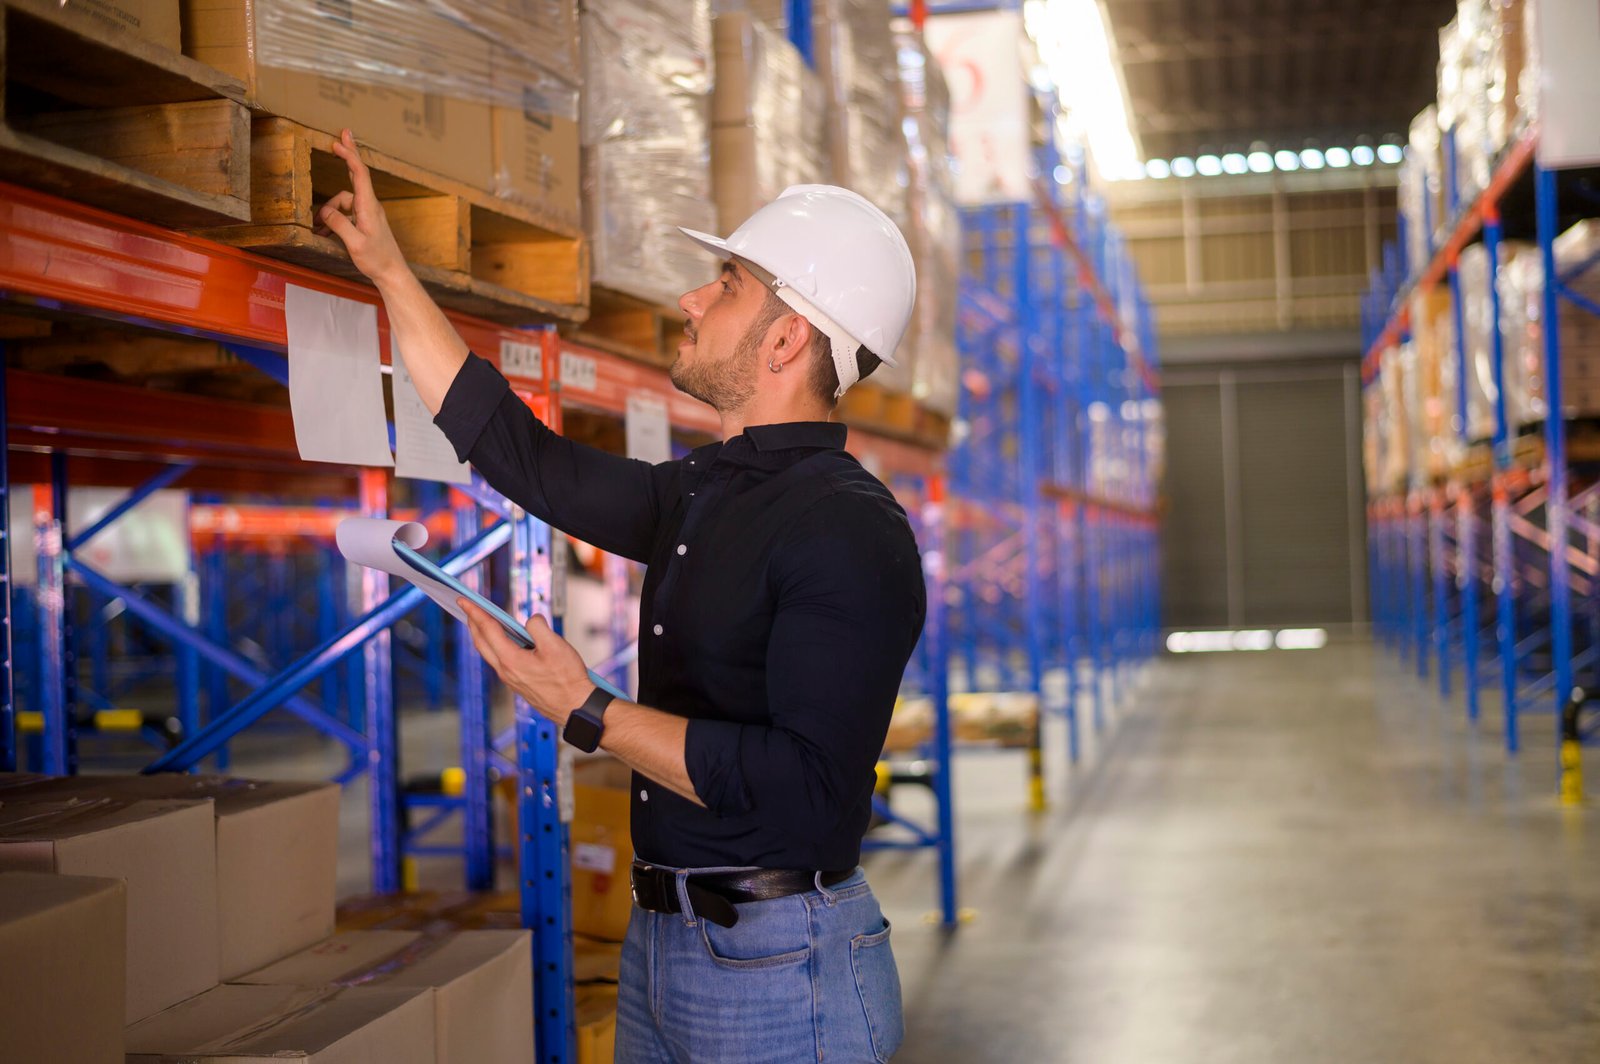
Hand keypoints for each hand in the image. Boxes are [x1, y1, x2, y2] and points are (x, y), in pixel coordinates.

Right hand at [315, 129, 408, 286]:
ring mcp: (367, 214)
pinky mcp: (364, 222)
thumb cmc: (377, 260)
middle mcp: (369, 206)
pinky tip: (324, 234)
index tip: (339, 142)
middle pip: (355, 177)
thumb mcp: (355, 244)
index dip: (350, 156)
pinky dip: (334, 220)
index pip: (360, 174)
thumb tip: (325, 211)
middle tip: (337, 139)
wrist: (392, 274)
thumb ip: (339, 225)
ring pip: (342, 202)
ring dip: (328, 212)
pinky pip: (345, 214)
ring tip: (318, 229)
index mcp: (369, 207)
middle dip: (347, 158)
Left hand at [458, 600, 593, 725]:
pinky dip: (494, 646)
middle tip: (467, 608)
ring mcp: (511, 679)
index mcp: (511, 659)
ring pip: (489, 653)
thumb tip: (532, 620)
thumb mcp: (555, 645)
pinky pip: (499, 661)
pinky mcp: (518, 684)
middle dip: (473, 623)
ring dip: (482, 635)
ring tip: (481, 622)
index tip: (464, 600)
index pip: (488, 630)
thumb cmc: (567, 680)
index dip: (475, 612)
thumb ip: (538, 627)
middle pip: (482, 643)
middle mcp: (506, 671)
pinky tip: (503, 642)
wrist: (574, 706)